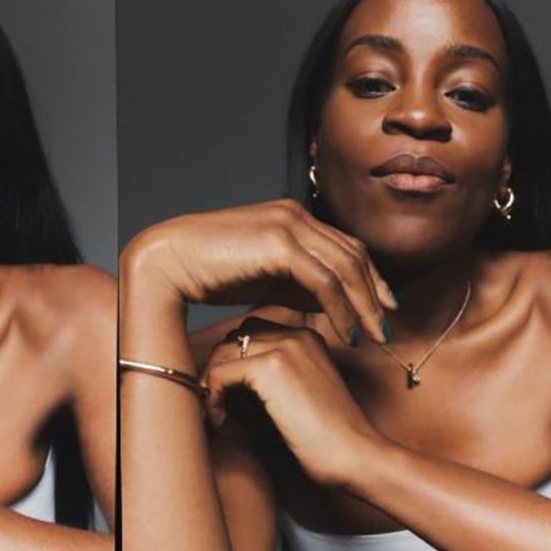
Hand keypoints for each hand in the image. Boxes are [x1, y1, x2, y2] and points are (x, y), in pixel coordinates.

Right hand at [122, 199, 394, 344]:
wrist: (166, 263)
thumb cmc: (204, 272)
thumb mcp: (260, 278)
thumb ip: (294, 284)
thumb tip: (327, 302)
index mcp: (290, 216)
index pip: (344, 246)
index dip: (368, 278)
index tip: (380, 309)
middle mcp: (294, 214)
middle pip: (353, 254)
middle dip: (374, 293)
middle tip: (385, 326)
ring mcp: (288, 225)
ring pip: (345, 267)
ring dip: (363, 305)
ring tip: (371, 335)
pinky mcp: (279, 243)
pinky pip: (324, 280)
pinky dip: (341, 308)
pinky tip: (345, 331)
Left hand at [200, 317, 389, 487]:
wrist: (356, 457)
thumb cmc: (325, 439)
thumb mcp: (294, 397)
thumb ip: (263, 379)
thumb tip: (214, 377)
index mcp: (306, 337)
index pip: (249, 333)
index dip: (232, 362)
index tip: (226, 394)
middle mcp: (296, 334)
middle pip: (232, 339)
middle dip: (218, 369)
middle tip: (216, 403)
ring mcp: (285, 346)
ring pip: (221, 353)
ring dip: (212, 383)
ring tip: (218, 413)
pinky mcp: (272, 367)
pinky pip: (219, 373)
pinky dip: (213, 397)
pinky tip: (220, 419)